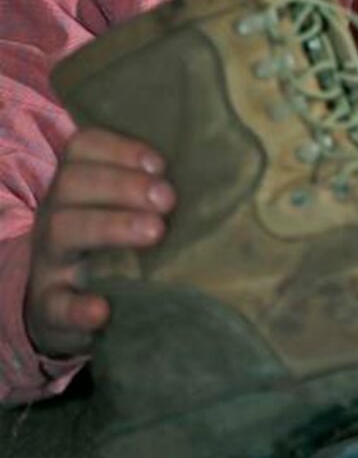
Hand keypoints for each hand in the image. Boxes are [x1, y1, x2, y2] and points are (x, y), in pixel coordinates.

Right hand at [25, 127, 174, 358]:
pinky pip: (54, 305)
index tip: (161, 164)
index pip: (83, 147)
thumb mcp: (118, 212)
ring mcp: (47, 262)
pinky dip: (77, 307)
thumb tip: (210, 174)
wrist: (60, 307)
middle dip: (123, 185)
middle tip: (169, 200)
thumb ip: (151, 192)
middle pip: (72, 182)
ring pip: (61, 230)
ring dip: (110, 226)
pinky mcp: (48, 308)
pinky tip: (102, 310)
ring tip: (155, 232)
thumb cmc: (107, 247)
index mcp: (76, 187)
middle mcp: (55, 216)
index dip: (120, 148)